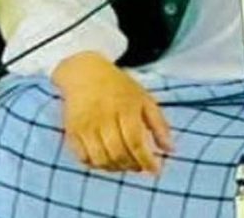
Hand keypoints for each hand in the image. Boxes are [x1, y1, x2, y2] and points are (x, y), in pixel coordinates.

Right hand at [51, 51, 174, 175]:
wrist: (85, 73)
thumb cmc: (119, 87)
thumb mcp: (144, 99)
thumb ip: (159, 124)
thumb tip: (171, 150)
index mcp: (125, 107)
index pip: (135, 142)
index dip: (147, 160)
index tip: (156, 170)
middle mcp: (103, 117)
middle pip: (118, 153)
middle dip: (132, 166)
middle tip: (140, 166)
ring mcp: (85, 125)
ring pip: (101, 159)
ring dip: (116, 168)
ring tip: (125, 163)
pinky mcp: (72, 131)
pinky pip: (84, 158)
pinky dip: (97, 165)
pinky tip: (107, 160)